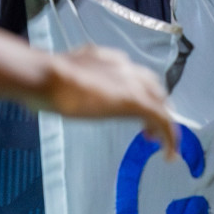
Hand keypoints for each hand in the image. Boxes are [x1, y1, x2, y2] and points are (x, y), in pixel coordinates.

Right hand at [38, 44, 177, 157]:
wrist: (49, 77)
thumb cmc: (44, 79)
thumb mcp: (60, 77)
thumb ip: (66, 84)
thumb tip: (51, 98)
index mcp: (105, 59)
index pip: (132, 74)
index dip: (137, 91)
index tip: (131, 107)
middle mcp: (124, 67)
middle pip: (153, 86)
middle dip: (154, 106)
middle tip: (148, 127)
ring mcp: (132, 83)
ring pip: (161, 102)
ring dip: (162, 122)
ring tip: (159, 142)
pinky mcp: (137, 101)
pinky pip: (163, 120)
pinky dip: (170, 136)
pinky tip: (167, 153)